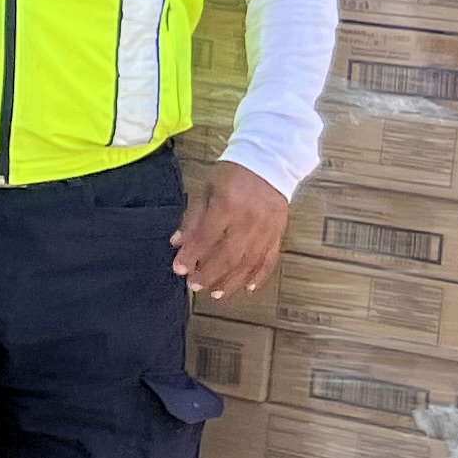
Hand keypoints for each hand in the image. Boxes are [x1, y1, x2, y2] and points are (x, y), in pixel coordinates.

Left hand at [172, 162, 288, 301]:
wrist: (270, 163)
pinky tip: (247, 289)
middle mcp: (249, 221)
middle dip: (209, 274)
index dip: (191, 255)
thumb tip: (178, 243)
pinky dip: (259, 277)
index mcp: (227, 206)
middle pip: (228, 255)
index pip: (206, 237)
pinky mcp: (279, 234)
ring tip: (215, 294)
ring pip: (249, 263)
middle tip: (194, 285)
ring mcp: (266, 230)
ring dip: (231, 282)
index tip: (178, 270)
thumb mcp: (206, 189)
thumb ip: (193, 218)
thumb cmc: (232, 175)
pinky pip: (269, 260)